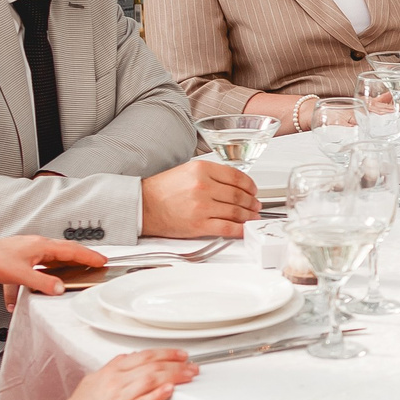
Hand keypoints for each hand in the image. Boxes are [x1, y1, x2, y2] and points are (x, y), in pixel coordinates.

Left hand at [0, 236, 101, 305]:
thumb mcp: (22, 275)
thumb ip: (44, 283)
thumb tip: (60, 289)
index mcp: (40, 246)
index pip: (71, 250)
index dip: (88, 256)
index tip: (102, 260)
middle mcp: (31, 246)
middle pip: (56, 257)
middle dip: (69, 267)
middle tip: (84, 272)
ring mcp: (19, 253)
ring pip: (33, 270)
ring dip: (29, 287)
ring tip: (23, 300)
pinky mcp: (6, 261)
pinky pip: (13, 277)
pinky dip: (8, 289)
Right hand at [50, 350, 196, 399]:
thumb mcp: (93, 381)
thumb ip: (112, 370)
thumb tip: (129, 360)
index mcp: (109, 372)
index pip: (143, 355)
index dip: (165, 352)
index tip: (180, 354)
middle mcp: (114, 382)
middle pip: (151, 366)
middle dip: (176, 363)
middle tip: (192, 365)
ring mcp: (117, 399)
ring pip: (150, 380)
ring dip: (174, 376)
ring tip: (189, 375)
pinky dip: (158, 395)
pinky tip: (170, 390)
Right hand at [141, 159, 258, 237]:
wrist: (143, 206)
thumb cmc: (162, 190)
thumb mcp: (187, 171)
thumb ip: (210, 175)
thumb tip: (233, 184)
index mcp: (202, 169)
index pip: (236, 176)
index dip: (250, 185)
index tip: (253, 190)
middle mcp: (203, 186)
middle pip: (239, 195)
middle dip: (252, 202)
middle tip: (256, 205)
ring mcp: (202, 206)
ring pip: (236, 212)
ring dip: (249, 216)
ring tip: (253, 217)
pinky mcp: (199, 225)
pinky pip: (227, 227)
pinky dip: (240, 229)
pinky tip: (245, 229)